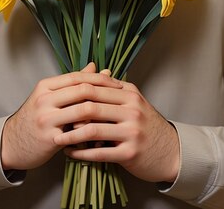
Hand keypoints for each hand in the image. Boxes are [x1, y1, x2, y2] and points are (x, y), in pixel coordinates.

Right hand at [1, 63, 122, 170]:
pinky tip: (105, 133)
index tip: (117, 83)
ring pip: (82, 110)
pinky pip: (78, 132)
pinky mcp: (49, 137)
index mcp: (45, 86)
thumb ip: (73, 84)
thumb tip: (96, 66)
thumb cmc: (36, 119)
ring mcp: (46, 118)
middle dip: (106, 93)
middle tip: (123, 99)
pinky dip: (93, 132)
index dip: (100, 79)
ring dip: (102, 114)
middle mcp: (44, 99)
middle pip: (82, 90)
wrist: (12, 143)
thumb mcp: (50, 97)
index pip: (78, 76)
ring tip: (118, 115)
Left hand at [53, 80, 179, 182]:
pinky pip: (99, 152)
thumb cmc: (147, 126)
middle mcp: (132, 110)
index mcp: (130, 94)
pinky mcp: (130, 152)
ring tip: (57, 138)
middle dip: (68, 114)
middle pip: (92, 107)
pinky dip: (81, 153)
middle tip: (52, 119)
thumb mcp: (134, 101)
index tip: (57, 99)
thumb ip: (113, 88)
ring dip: (71, 136)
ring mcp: (132, 132)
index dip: (73, 93)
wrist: (171, 151)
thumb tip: (90, 71)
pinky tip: (70, 153)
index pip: (95, 88)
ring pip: (93, 130)